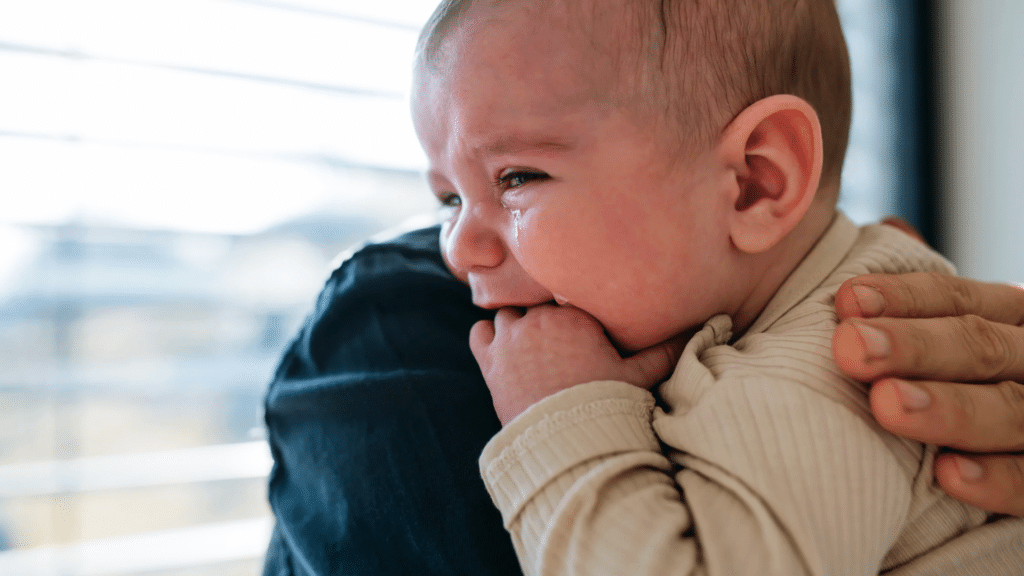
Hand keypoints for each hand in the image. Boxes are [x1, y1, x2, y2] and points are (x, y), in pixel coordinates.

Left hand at [470, 305, 685, 424]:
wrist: (564, 443)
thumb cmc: (605, 406)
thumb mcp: (640, 376)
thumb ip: (667, 348)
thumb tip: (713, 324)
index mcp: (575, 313)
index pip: (566, 294)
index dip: (572, 312)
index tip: (578, 330)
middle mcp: (540, 317)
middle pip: (537, 303)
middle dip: (546, 318)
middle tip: (556, 341)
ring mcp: (511, 337)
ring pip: (508, 313)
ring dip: (518, 327)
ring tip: (532, 348)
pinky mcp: (489, 360)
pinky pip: (481, 332)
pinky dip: (490, 339)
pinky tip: (505, 352)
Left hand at [832, 272, 1023, 515]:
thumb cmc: (954, 389)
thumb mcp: (948, 352)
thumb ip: (904, 333)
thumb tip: (839, 308)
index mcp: (1009, 319)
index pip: (957, 299)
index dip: (904, 299)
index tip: (847, 302)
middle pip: (982, 346)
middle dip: (915, 347)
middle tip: (851, 349)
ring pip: (1010, 409)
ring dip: (949, 407)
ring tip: (886, 405)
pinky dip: (996, 478)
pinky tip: (947, 474)